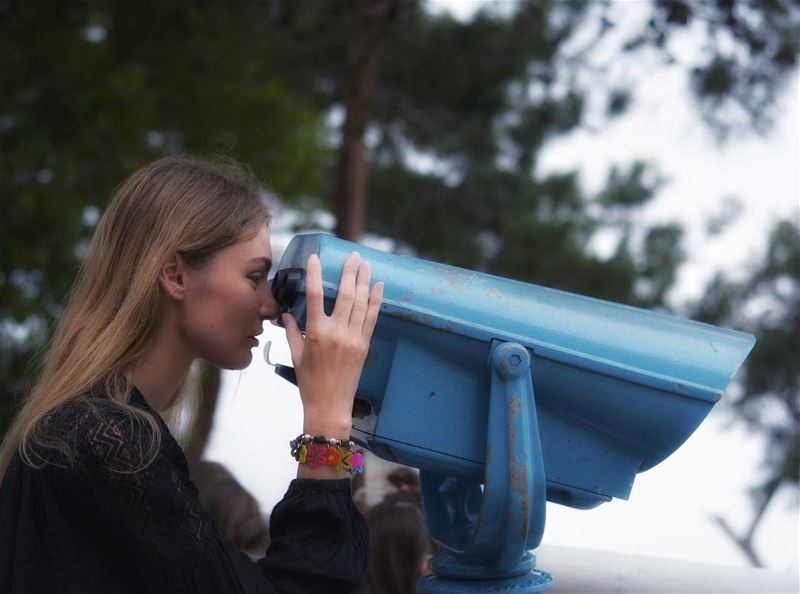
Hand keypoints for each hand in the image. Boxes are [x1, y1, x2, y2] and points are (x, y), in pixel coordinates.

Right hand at [283, 251, 382, 440]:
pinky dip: (376, 301)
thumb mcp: (296, 355)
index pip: (314, 296)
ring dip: (364, 281)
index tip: (315, 258)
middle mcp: (337, 332)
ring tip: (366, 264)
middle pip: (344, 294)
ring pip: (360, 303)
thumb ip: (293, 331)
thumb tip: (288, 314)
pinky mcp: (364, 345)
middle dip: (349, 272)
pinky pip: (371, 318)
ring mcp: (353, 338)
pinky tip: (378, 287)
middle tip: (353, 255)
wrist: (329, 405)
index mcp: (316, 333)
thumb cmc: (309, 382)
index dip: (315, 274)